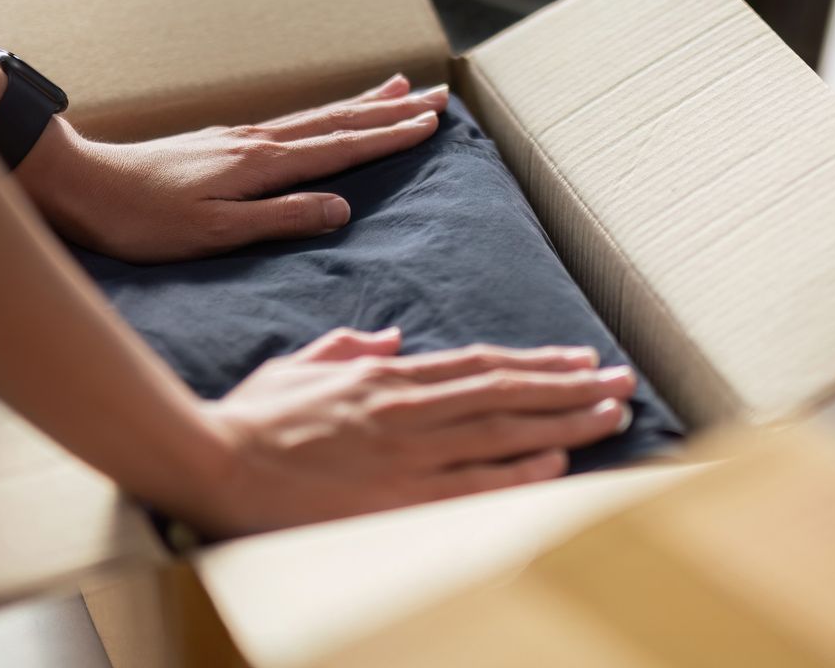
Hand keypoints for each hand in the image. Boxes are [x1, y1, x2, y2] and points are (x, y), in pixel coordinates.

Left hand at [21, 74, 448, 262]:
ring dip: (361, 104)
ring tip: (399, 86)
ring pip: (315, 117)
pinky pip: (290, 123)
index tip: (433, 121)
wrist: (77, 185)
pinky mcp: (220, 144)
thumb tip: (341, 208)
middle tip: (438, 94)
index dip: (389, 135)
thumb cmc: (141, 221)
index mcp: (262, 164)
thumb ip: (280, 218)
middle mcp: (256, 142)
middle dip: (390, 110)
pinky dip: (322, 115)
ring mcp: (237, 138)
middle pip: (337, 121)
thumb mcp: (214, 232)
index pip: (341, 147)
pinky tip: (325, 116)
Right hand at [186, 327, 637, 535]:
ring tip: (612, 413)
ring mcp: (405, 453)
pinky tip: (559, 461)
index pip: (479, 364)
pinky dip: (518, 470)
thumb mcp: (297, 367)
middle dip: (571, 386)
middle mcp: (407, 408)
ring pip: (503, 430)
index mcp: (386, 378)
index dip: (535, 362)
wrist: (212, 462)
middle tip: (622, 381)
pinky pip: (471, 482)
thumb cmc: (248, 420)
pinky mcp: (395, 496)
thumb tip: (388, 338)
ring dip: (564, 420)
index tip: (578, 359)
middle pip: (506, 392)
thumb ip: (347, 350)